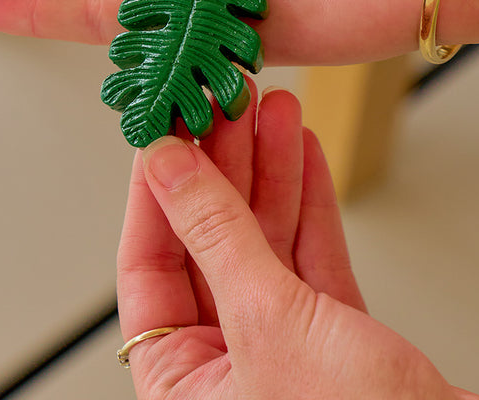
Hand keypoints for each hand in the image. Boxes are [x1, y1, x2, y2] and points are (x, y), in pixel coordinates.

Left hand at [117, 84, 475, 398]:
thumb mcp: (269, 323)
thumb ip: (218, 237)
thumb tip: (169, 167)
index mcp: (182, 384)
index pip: (147, 266)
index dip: (156, 193)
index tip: (165, 133)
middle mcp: (224, 365)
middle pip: (210, 244)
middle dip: (225, 167)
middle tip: (229, 107)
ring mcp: (279, 347)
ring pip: (263, 241)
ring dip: (270, 170)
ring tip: (272, 111)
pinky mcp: (332, 334)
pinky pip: (308, 254)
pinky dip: (309, 200)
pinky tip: (301, 151)